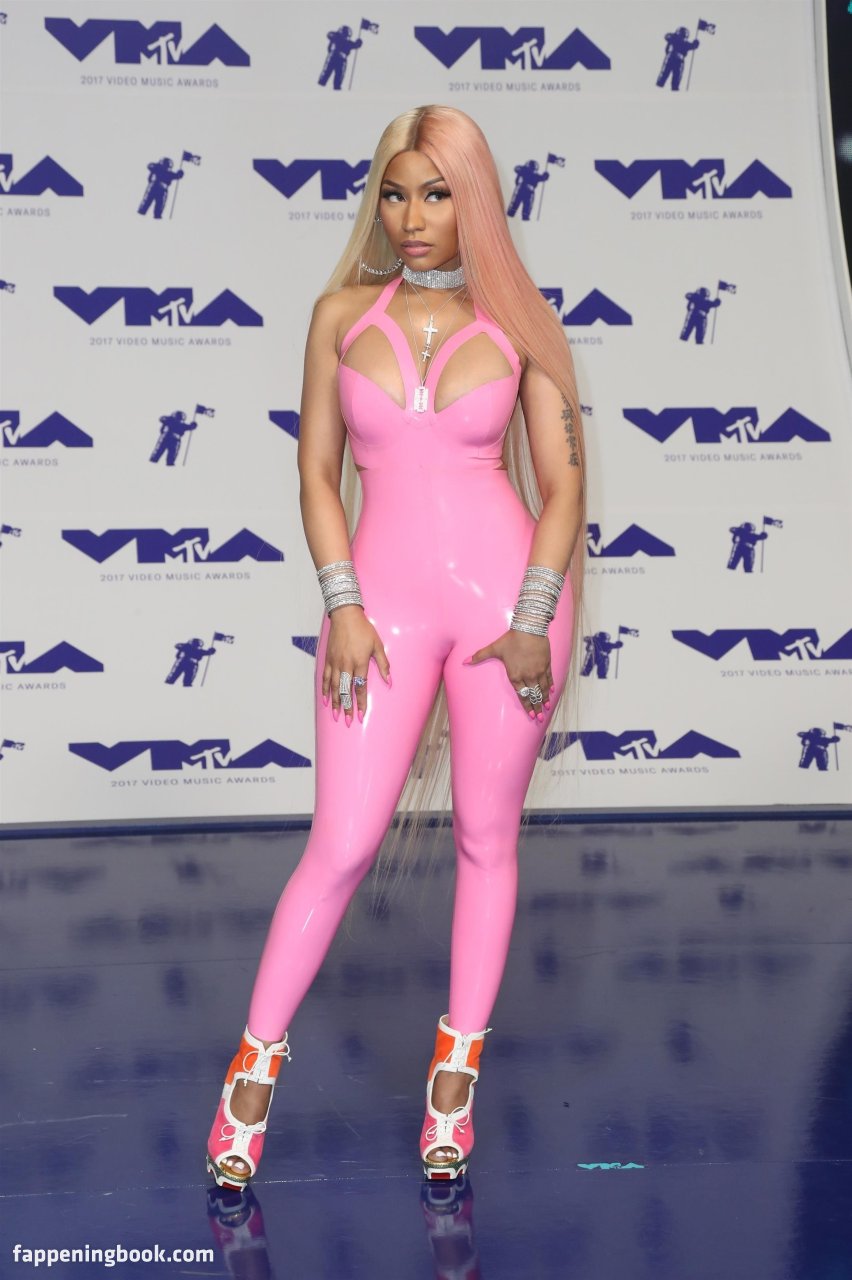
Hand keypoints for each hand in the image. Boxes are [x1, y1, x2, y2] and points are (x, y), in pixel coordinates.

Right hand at [322, 605, 390, 724]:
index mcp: (359, 662)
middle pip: (345, 691)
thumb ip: (383, 664)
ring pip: (333, 687)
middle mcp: (346, 664)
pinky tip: (326, 699)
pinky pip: (325, 677)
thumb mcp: (378, 645)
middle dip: (347, 708)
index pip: (360, 687)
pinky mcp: (328, 658)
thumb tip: (389, 681)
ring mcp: (335, 662)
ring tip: (336, 715)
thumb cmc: (363, 629)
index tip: (361, 715)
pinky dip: (325, 690)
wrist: (346, 615)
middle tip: (348, 721)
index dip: (361, 703)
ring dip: (335, 702)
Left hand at [463, 630, 553, 721]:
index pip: (522, 695)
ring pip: (543, 689)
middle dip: (537, 708)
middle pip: (534, 695)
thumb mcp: (494, 648)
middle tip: (540, 718)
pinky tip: (552, 692)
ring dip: (545, 699)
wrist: (529, 628)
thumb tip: (464, 661)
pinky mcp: (547, 664)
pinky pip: (549, 678)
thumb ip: (480, 656)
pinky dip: (550, 686)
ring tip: (547, 708)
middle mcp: (528, 676)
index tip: (530, 715)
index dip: (527, 706)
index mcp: (515, 675)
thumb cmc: (511, 639)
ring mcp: (539, 671)